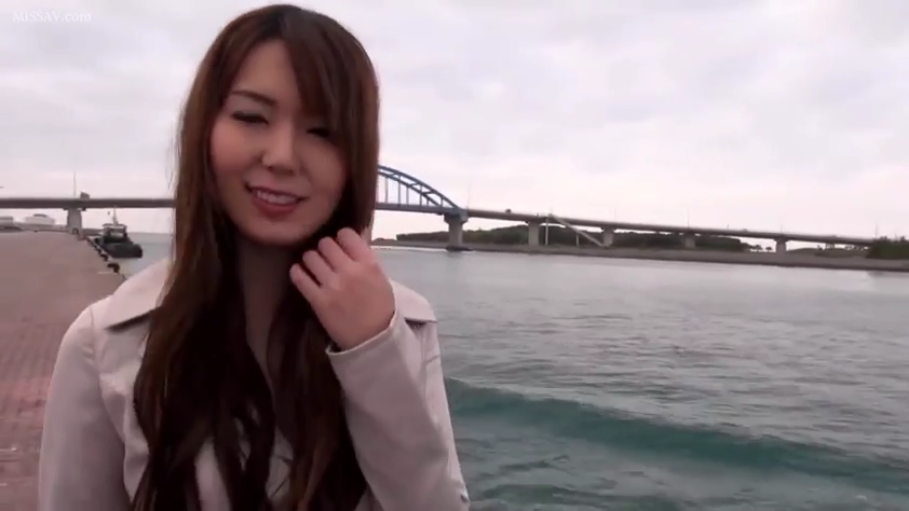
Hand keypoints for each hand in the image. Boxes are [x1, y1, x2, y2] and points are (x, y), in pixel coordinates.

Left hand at [290, 228, 394, 349]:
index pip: (347, 234)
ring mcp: (332, 286)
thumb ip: (365, 257)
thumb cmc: (380, 308)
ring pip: (310, 257)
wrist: (373, 339)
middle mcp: (350, 271)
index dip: (341, 237)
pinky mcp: (318, 301)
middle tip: (325, 257)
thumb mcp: (380, 278)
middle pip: (325, 243)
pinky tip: (300, 272)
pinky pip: (300, 278)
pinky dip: (297, 272)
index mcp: (368, 264)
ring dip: (311, 259)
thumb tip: (354, 236)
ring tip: (314, 266)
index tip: (340, 244)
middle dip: (324, 248)